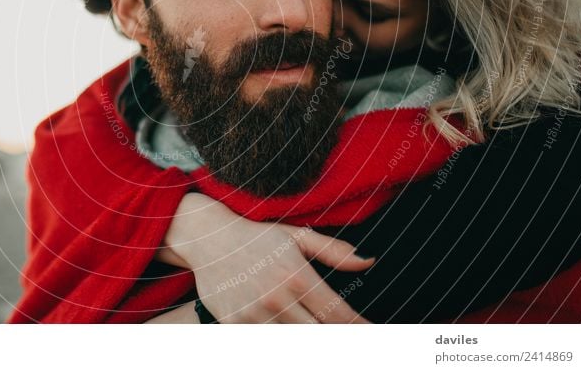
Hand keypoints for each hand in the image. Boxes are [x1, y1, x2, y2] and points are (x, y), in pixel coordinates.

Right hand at [164, 193, 373, 322]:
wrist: (208, 239)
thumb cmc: (257, 237)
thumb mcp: (296, 236)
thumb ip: (334, 251)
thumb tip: (368, 261)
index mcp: (297, 275)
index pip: (339, 314)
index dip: (360, 328)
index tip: (372, 334)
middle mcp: (277, 298)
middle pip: (319, 335)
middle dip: (337, 338)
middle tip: (349, 340)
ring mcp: (254, 314)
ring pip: (293, 344)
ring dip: (306, 341)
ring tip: (313, 329)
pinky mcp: (235, 325)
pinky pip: (264, 343)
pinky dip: (277, 342)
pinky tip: (285, 331)